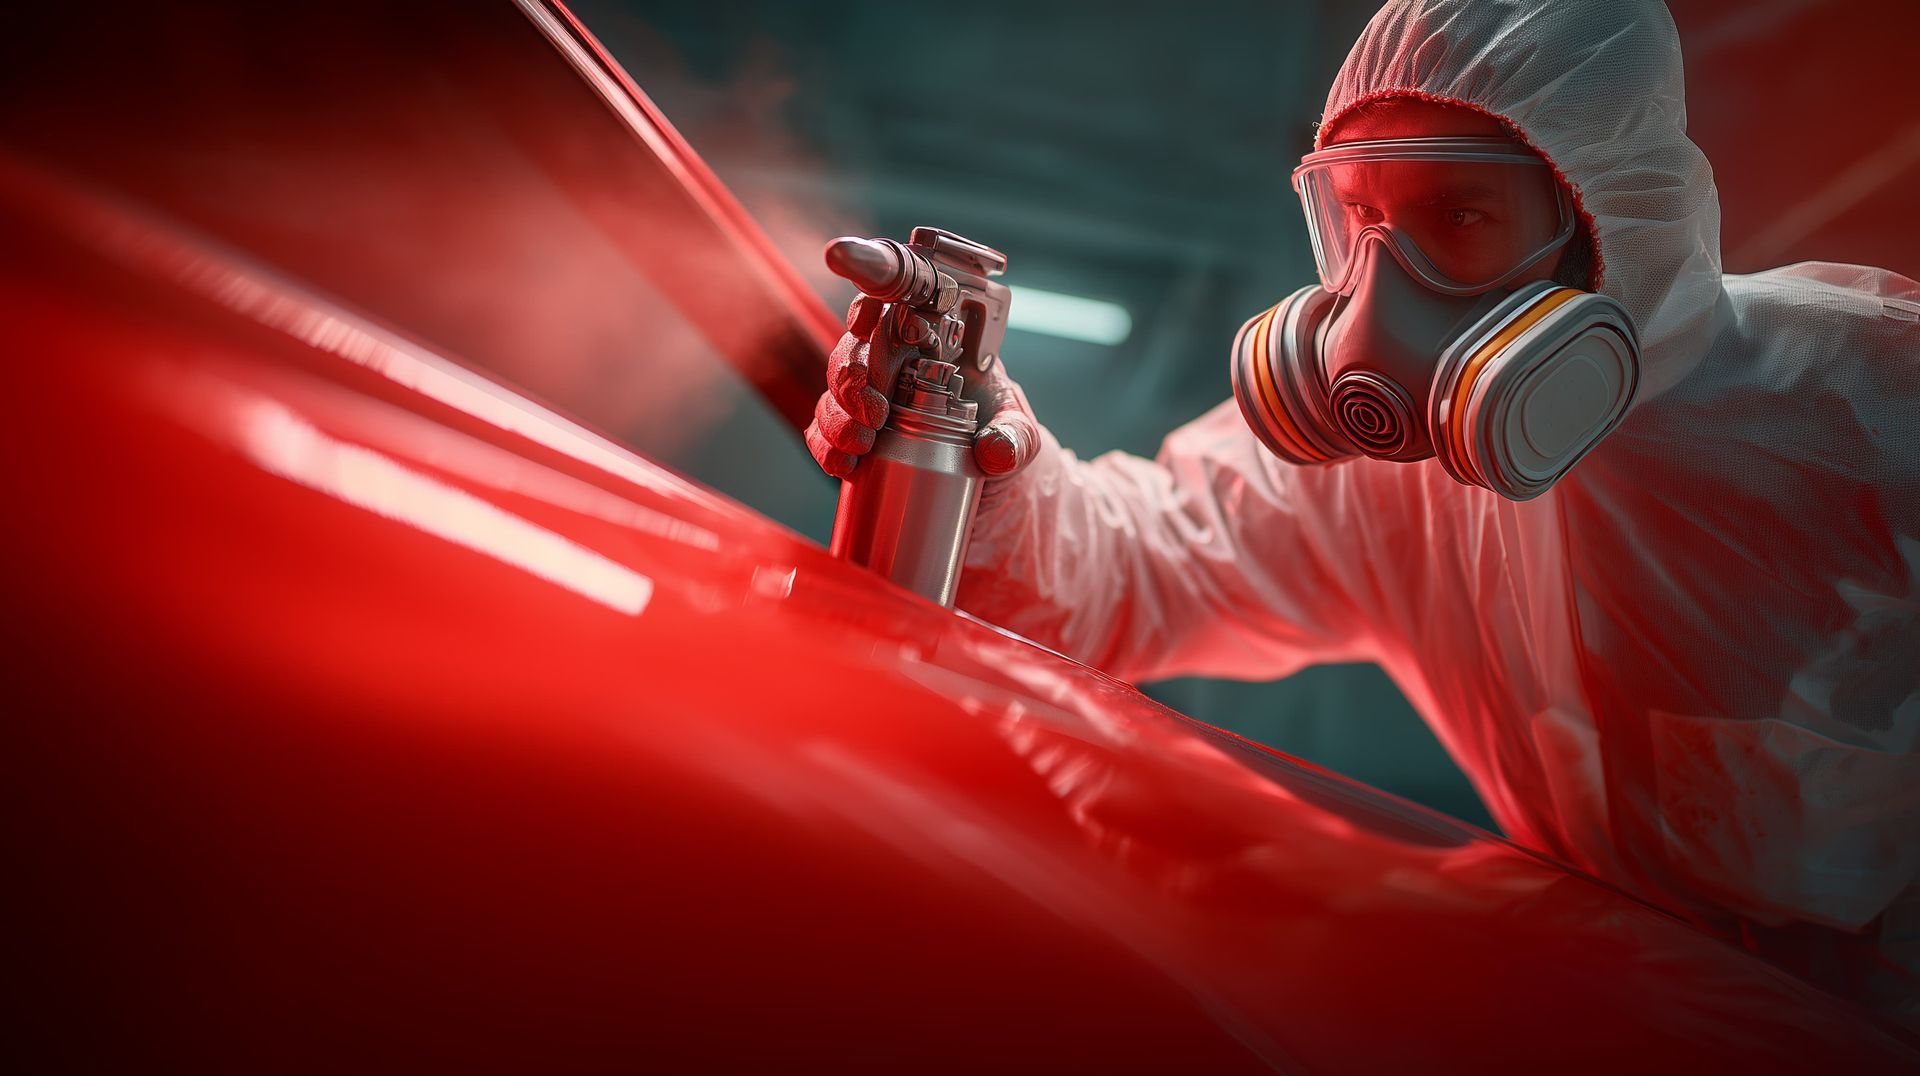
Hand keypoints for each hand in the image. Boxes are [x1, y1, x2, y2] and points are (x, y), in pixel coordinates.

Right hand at [805, 296, 1040, 479]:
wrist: (987, 474)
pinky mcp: (856, 427)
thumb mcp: (1021, 433)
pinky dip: (826, 443)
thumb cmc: (1002, 433)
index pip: (902, 291)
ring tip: (861, 444)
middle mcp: (898, 355)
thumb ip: (1016, 438)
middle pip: (858, 344)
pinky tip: (843, 465)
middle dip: (853, 375)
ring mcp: (873, 391)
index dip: (872, 275)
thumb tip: (994, 451)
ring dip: (839, 413)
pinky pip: (825, 426)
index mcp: (937, 334)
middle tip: (873, 413)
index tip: (857, 292)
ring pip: (835, 384)